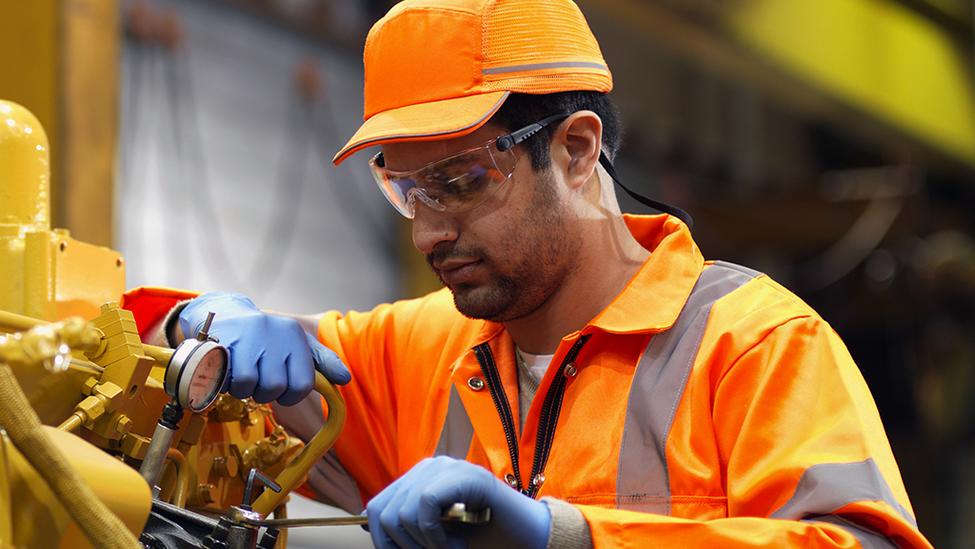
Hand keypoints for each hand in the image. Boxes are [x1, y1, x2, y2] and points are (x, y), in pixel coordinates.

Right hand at [179, 291, 350, 405]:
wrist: (225, 313)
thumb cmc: (267, 336)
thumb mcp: (298, 342)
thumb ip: (323, 361)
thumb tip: (345, 379)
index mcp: (294, 335)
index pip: (303, 383)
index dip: (291, 396)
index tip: (282, 392)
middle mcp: (272, 333)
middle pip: (274, 387)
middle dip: (264, 393)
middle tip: (258, 383)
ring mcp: (245, 337)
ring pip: (247, 385)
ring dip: (242, 390)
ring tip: (241, 376)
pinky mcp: (220, 342)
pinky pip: (224, 378)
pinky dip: (224, 384)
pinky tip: (226, 374)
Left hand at [366, 457, 550, 548]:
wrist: (527, 537)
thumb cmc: (483, 538)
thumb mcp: (436, 535)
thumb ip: (407, 529)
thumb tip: (367, 527)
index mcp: (420, 478)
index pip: (377, 505)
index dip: (382, 540)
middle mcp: (430, 466)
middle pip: (383, 510)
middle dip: (401, 546)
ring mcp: (447, 467)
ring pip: (402, 512)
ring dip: (423, 544)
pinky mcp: (462, 474)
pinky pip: (425, 506)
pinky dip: (434, 536)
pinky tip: (457, 545)